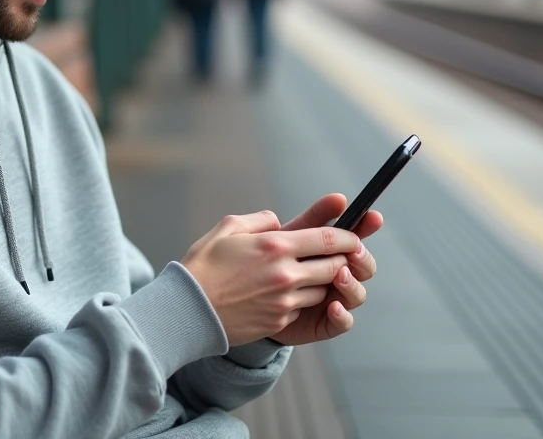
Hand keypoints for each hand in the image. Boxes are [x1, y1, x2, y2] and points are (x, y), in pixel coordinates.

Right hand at [181, 210, 361, 345]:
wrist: (188, 309)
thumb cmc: (204, 265)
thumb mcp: (227, 228)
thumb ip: (259, 220)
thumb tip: (277, 222)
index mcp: (276, 246)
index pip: (328, 239)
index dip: (348, 236)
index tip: (354, 236)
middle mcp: (286, 274)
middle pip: (335, 267)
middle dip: (342, 260)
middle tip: (338, 256)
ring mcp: (285, 301)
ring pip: (323, 290)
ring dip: (321, 282)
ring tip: (307, 274)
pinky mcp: (279, 322)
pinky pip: (303, 308)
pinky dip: (301, 300)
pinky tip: (283, 294)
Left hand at [270, 193, 383, 345]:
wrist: (242, 298)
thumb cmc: (263, 263)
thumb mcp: (285, 236)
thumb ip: (312, 218)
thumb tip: (339, 198)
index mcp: (329, 252)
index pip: (353, 237)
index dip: (365, 226)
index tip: (372, 217)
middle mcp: (336, 274)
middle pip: (363, 266)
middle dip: (362, 257)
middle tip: (354, 251)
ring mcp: (333, 299)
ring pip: (357, 293)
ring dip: (352, 284)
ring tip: (340, 275)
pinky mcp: (324, 323)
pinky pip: (343, 322)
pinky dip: (342, 315)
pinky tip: (333, 306)